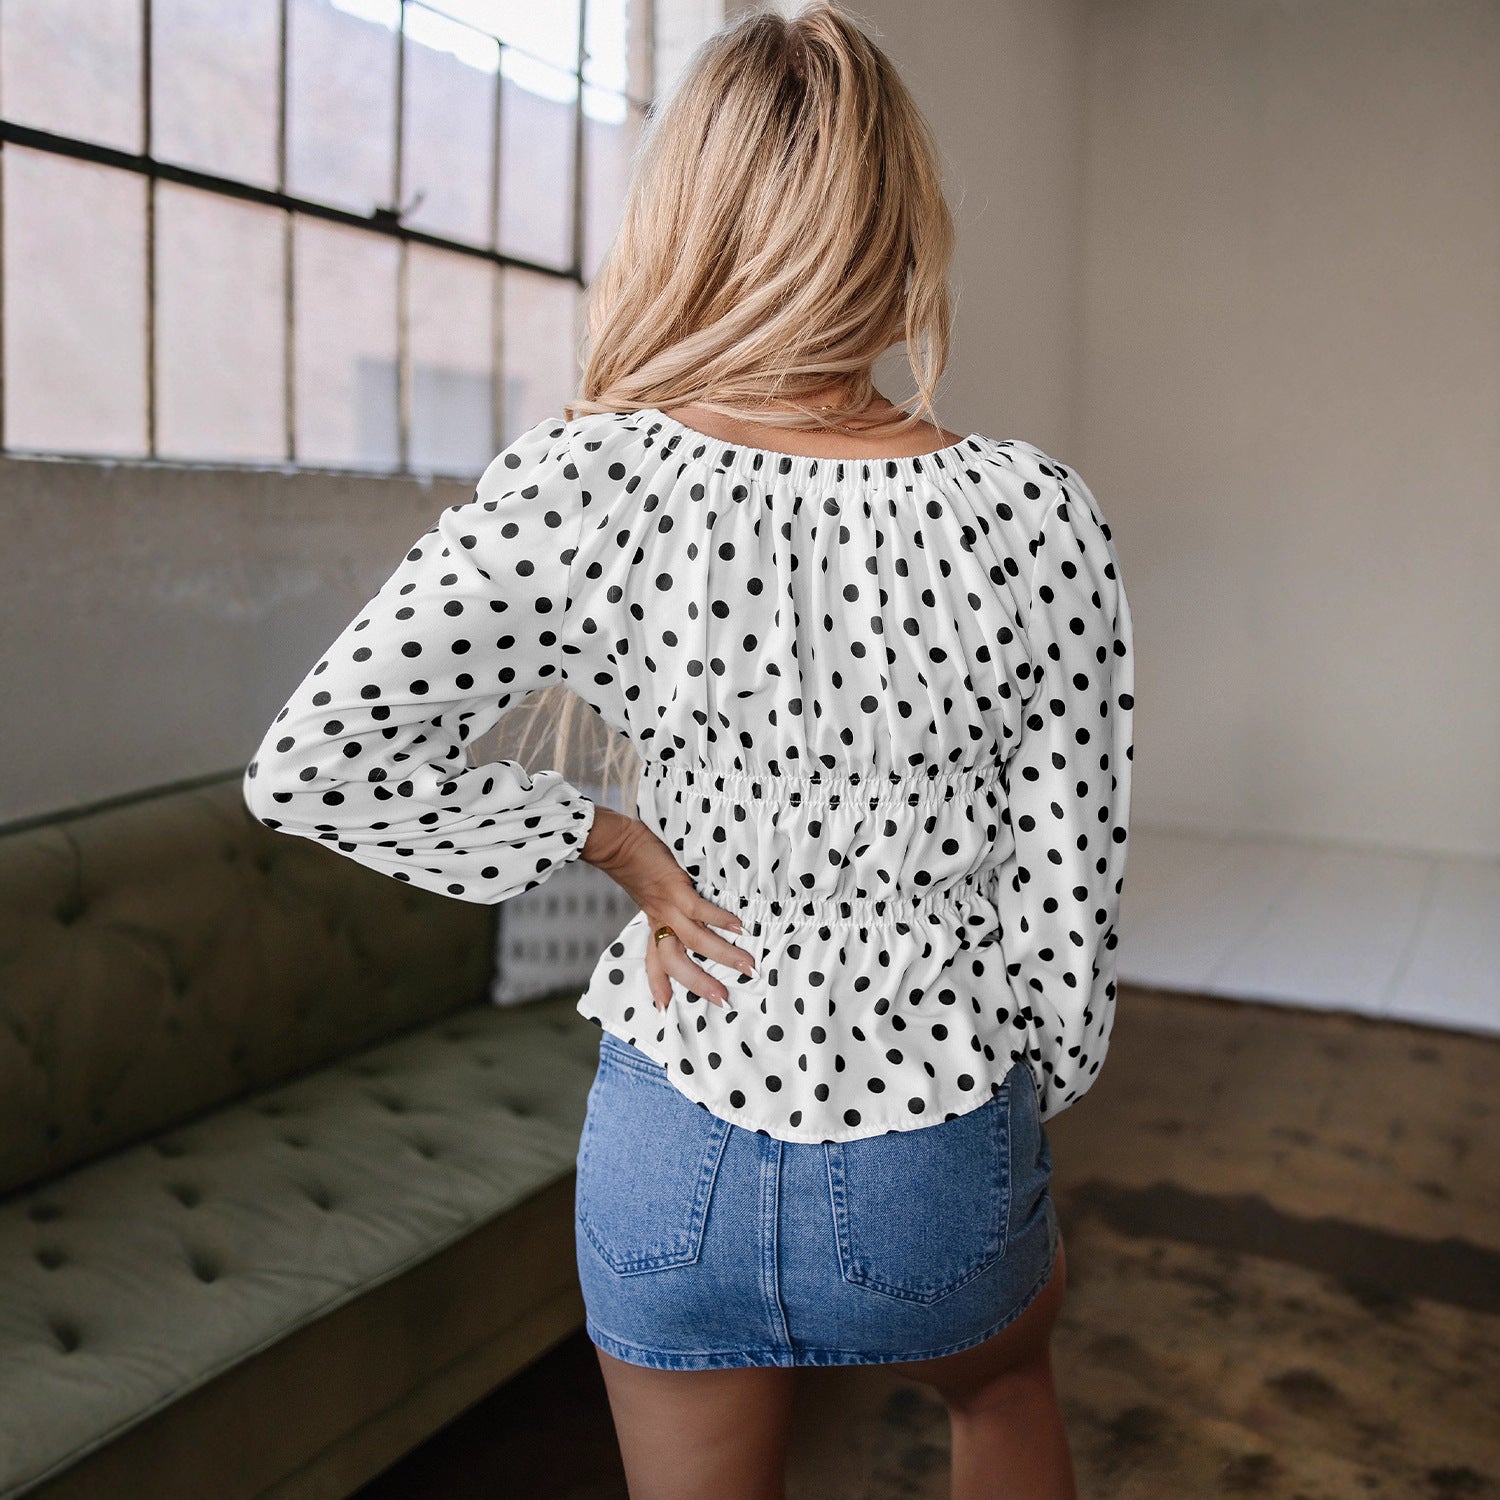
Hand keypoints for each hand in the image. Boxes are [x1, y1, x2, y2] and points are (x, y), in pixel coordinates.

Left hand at [583, 806, 755, 1009]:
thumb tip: (683, 908)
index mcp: (654, 924)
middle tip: (723, 1000)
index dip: (659, 986)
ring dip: (722, 956)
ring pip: (695, 941)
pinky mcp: (675, 889)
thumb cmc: (636, 864)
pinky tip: (740, 928)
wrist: (615, 842)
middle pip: (676, 963)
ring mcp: (668, 907)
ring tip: (747, 966)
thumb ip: (663, 905)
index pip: (655, 962)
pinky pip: (700, 911)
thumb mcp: (647, 893)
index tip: (665, 1009)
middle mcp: (660, 921)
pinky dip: (721, 920)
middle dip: (700, 984)